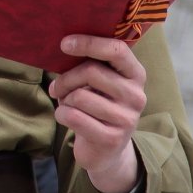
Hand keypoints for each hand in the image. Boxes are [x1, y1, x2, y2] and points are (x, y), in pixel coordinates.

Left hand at [49, 34, 146, 192]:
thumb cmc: (98, 105)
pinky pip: (74, 117)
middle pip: (91, 71)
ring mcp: (126, 119)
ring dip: (64, 98)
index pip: (116, 49)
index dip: (89, 43)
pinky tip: (64, 116)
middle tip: (57, 86)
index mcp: (135, 74)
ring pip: (80, 96)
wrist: (106, 150)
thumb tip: (65, 45)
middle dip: (67, 78)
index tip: (64, 43)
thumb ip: (91, 63)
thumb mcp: (100, 82)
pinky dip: (61, 114)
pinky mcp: (112, 140)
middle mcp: (136, 95)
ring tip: (66, 103)